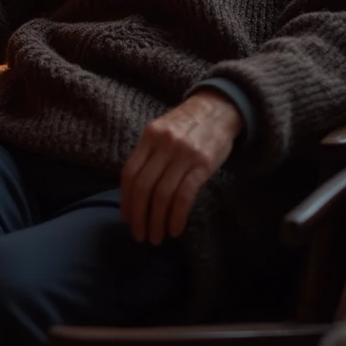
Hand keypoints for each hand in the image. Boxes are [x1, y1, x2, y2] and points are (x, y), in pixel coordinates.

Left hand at [121, 90, 242, 245]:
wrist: (219, 108)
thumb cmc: (188, 124)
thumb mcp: (163, 130)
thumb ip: (149, 153)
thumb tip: (135, 190)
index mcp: (150, 136)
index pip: (130, 173)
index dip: (126, 199)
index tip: (126, 218)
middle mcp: (164, 144)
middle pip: (143, 186)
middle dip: (139, 216)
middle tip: (140, 236)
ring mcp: (183, 154)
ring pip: (162, 194)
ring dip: (157, 221)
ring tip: (156, 237)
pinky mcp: (203, 164)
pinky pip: (184, 195)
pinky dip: (176, 216)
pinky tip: (175, 229)